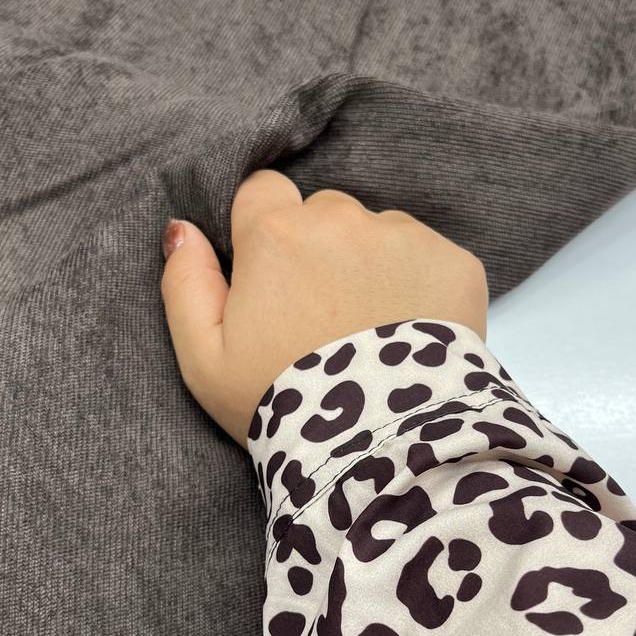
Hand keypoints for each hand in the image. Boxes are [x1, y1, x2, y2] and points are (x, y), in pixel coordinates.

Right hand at [160, 170, 488, 446]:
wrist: (378, 444)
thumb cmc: (282, 404)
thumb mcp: (205, 360)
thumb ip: (186, 284)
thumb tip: (181, 228)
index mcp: (275, 233)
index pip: (262, 192)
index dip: (264, 230)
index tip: (273, 276)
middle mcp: (341, 219)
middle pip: (324, 212)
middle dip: (320, 250)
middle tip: (322, 316)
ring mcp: (404, 237)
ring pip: (379, 232)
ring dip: (372, 265)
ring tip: (371, 329)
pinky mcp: (454, 262)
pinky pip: (429, 256)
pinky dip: (420, 285)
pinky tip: (409, 332)